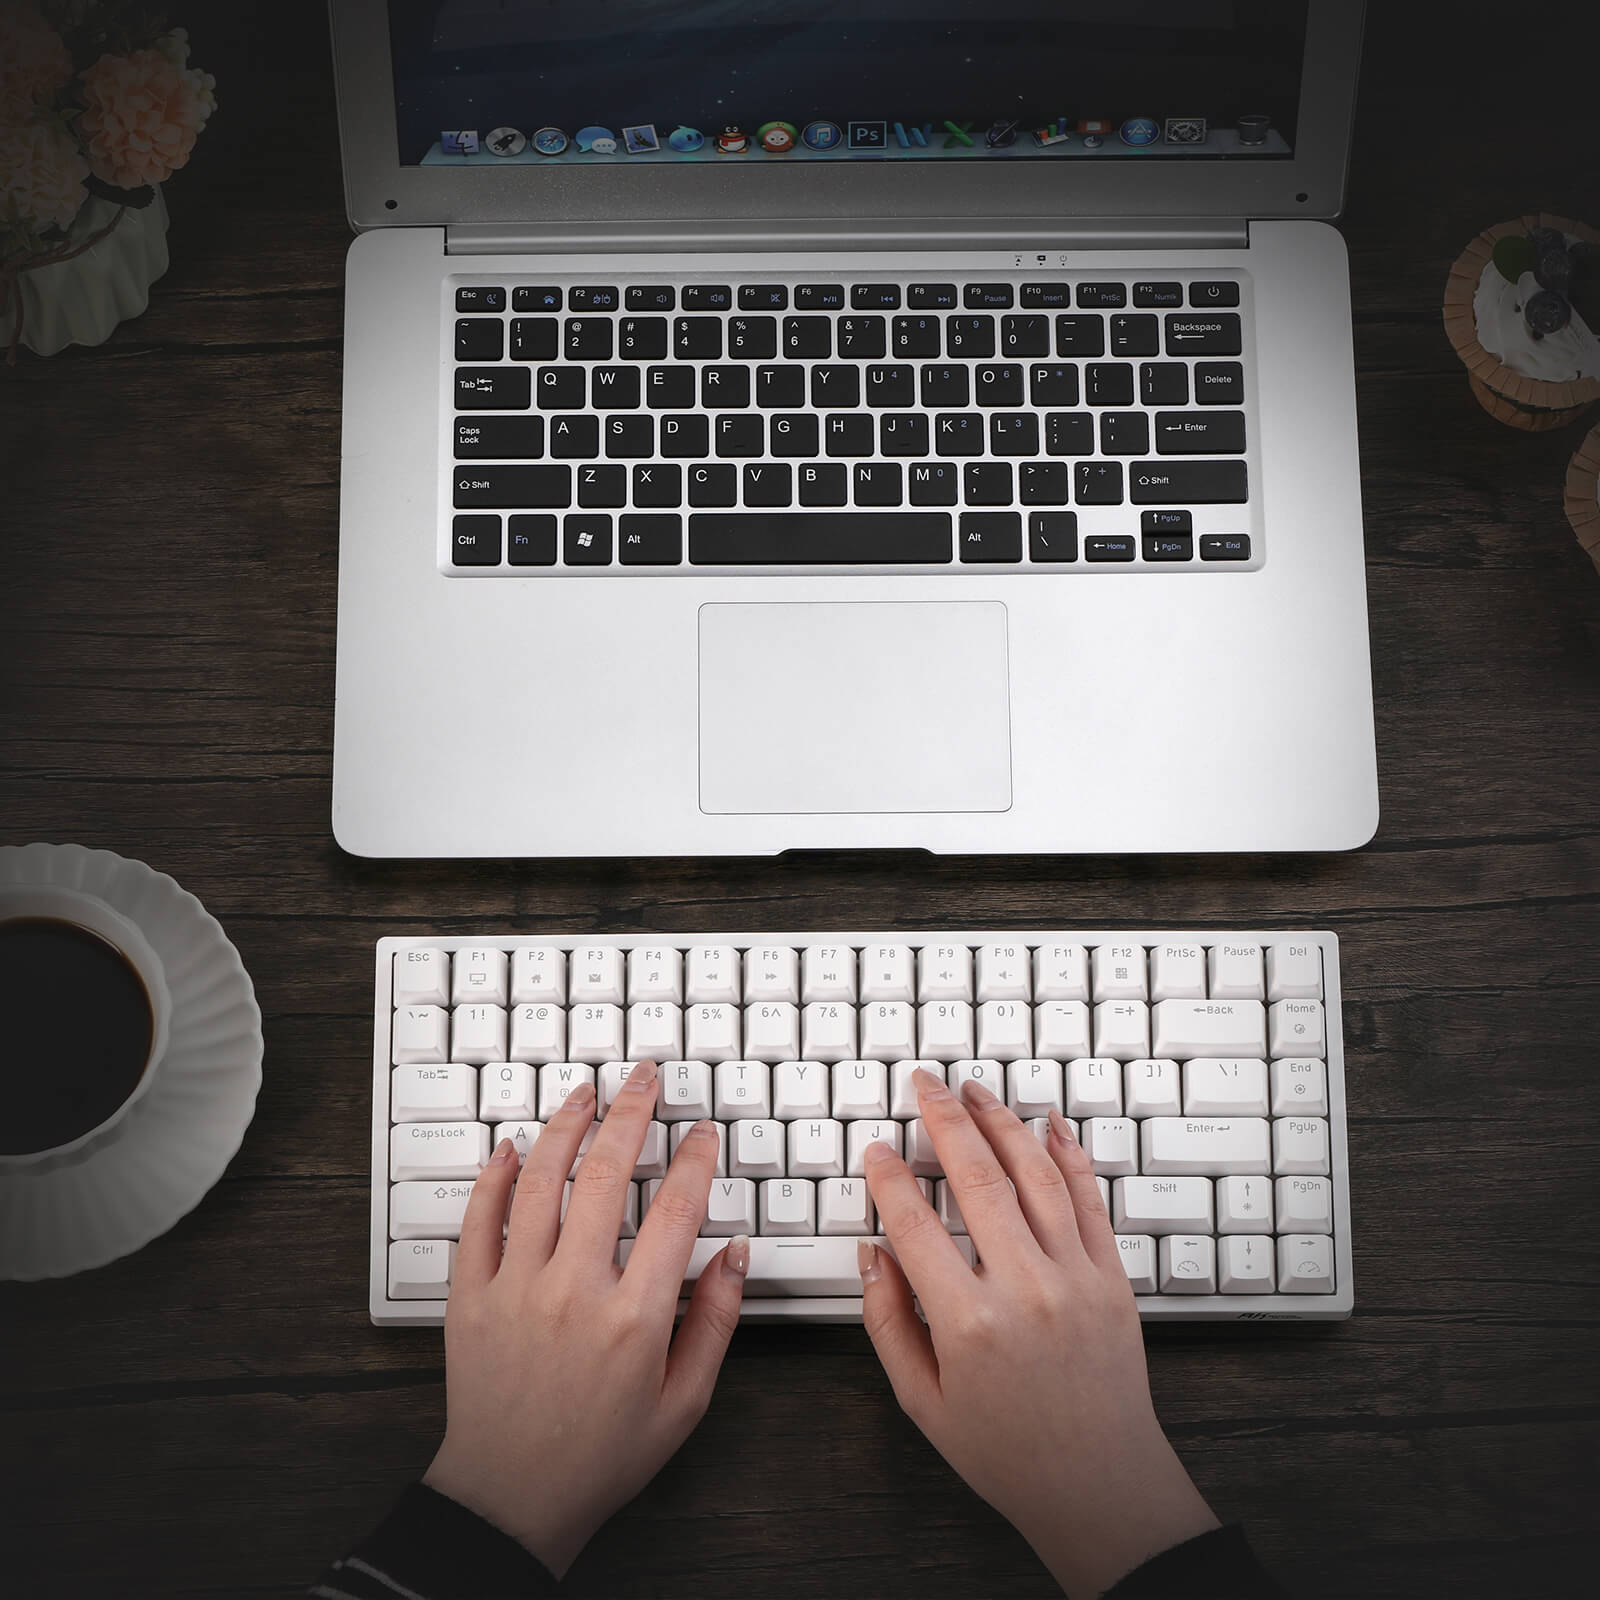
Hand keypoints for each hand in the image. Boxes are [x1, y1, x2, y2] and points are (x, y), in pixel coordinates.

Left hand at [423, 1061, 747, 1576]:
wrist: (510, 1497)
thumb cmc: (600, 1455)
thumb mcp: (684, 1402)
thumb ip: (715, 1321)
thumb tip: (733, 1254)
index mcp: (634, 1318)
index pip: (674, 1211)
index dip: (694, 1161)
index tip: (702, 1135)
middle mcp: (572, 1291)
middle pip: (604, 1175)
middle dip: (631, 1114)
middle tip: (644, 1080)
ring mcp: (514, 1289)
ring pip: (540, 1182)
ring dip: (566, 1127)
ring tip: (585, 1094)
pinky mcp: (469, 1298)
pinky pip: (479, 1220)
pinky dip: (496, 1176)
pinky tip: (513, 1147)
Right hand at [859, 1072, 1217, 1598]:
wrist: (1098, 1483)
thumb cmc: (1007, 1450)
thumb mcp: (923, 1401)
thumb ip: (888, 1323)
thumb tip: (873, 1254)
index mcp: (968, 1324)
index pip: (914, 1224)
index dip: (889, 1178)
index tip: (876, 1151)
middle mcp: (1024, 1291)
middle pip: (977, 1179)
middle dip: (945, 1120)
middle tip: (926, 1085)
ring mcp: (1076, 1279)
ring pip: (1035, 1176)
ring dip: (1002, 1123)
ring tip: (975, 1091)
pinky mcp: (1113, 1278)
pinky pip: (1088, 1200)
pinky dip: (1068, 1155)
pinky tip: (1047, 1125)